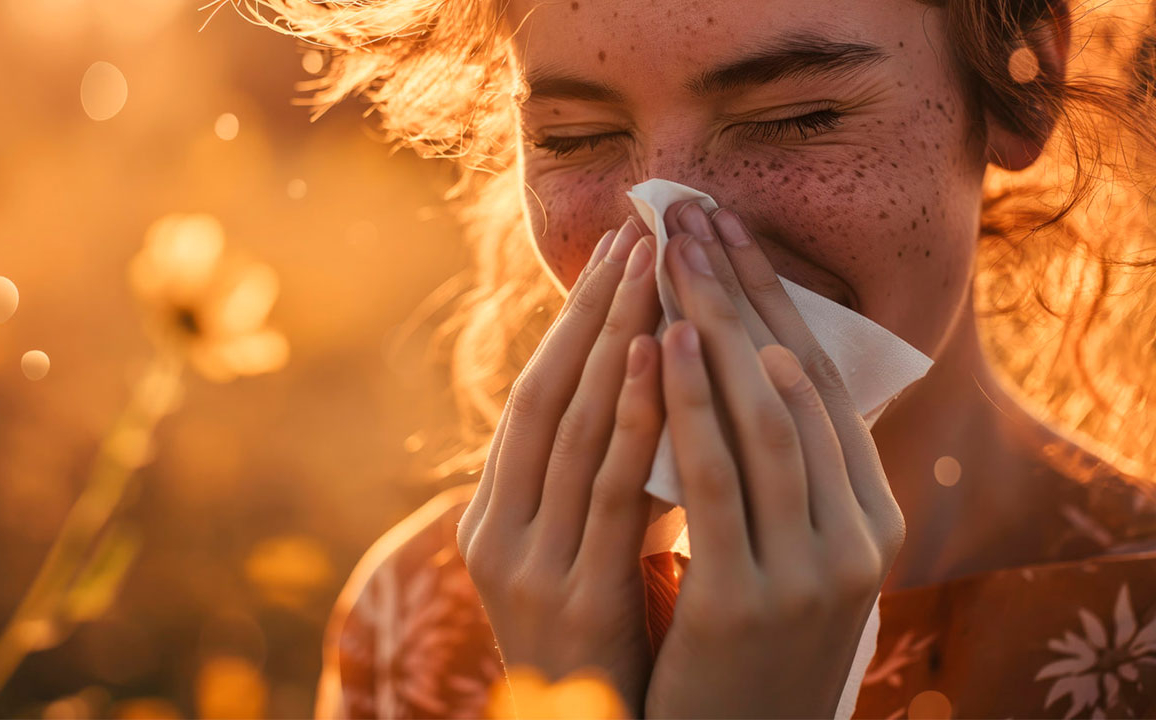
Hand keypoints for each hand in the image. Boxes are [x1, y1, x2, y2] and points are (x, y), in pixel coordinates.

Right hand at [456, 214, 665, 716]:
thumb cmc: (602, 647)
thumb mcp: (584, 557)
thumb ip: (597, 486)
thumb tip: (646, 394)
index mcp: (493, 517)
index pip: (535, 395)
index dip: (576, 322)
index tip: (620, 252)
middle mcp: (495, 532)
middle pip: (546, 396)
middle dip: (594, 312)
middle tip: (640, 234)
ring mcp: (527, 565)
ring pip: (574, 430)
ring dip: (616, 341)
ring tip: (654, 270)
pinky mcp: (571, 596)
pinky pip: (609, 490)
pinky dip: (634, 417)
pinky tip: (663, 358)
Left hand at [644, 202, 905, 718]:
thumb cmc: (747, 652)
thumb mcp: (787, 558)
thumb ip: (784, 480)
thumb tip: (752, 367)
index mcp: (873, 521)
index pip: (826, 386)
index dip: (778, 301)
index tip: (732, 230)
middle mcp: (860, 540)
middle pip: (800, 388)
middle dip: (743, 294)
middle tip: (696, 216)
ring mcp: (813, 573)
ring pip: (768, 422)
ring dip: (722, 329)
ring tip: (679, 258)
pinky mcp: (751, 603)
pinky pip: (720, 483)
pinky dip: (695, 408)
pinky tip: (668, 344)